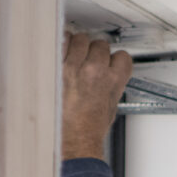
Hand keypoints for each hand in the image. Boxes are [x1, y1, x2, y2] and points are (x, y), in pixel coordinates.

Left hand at [62, 33, 132, 160]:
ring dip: (79, 45)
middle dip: (96, 52)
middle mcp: (94, 71)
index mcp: (112, 81)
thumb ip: (110, 85)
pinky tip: (62, 51)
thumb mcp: (111, 106)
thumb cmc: (89, 128)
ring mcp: (73, 67)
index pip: (122, 56)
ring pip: (81, 39)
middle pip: (100, 44)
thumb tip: (106, 73)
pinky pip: (61, 41)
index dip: (115, 60)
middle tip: (90, 61)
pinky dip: (62, 43)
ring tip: (74, 55)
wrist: (71, 138)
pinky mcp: (55, 66)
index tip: (110, 62)